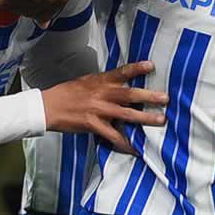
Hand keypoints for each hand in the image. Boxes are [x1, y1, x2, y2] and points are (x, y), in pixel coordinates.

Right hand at [41, 61, 168, 152]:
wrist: (48, 107)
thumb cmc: (68, 93)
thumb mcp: (87, 81)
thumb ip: (105, 82)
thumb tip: (122, 82)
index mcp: (101, 81)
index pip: (122, 72)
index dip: (137, 68)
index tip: (151, 65)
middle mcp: (102, 94)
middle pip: (130, 94)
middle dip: (149, 96)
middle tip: (166, 98)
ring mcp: (99, 110)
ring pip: (126, 114)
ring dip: (145, 117)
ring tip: (161, 120)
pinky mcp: (93, 125)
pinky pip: (113, 135)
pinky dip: (125, 143)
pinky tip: (135, 148)